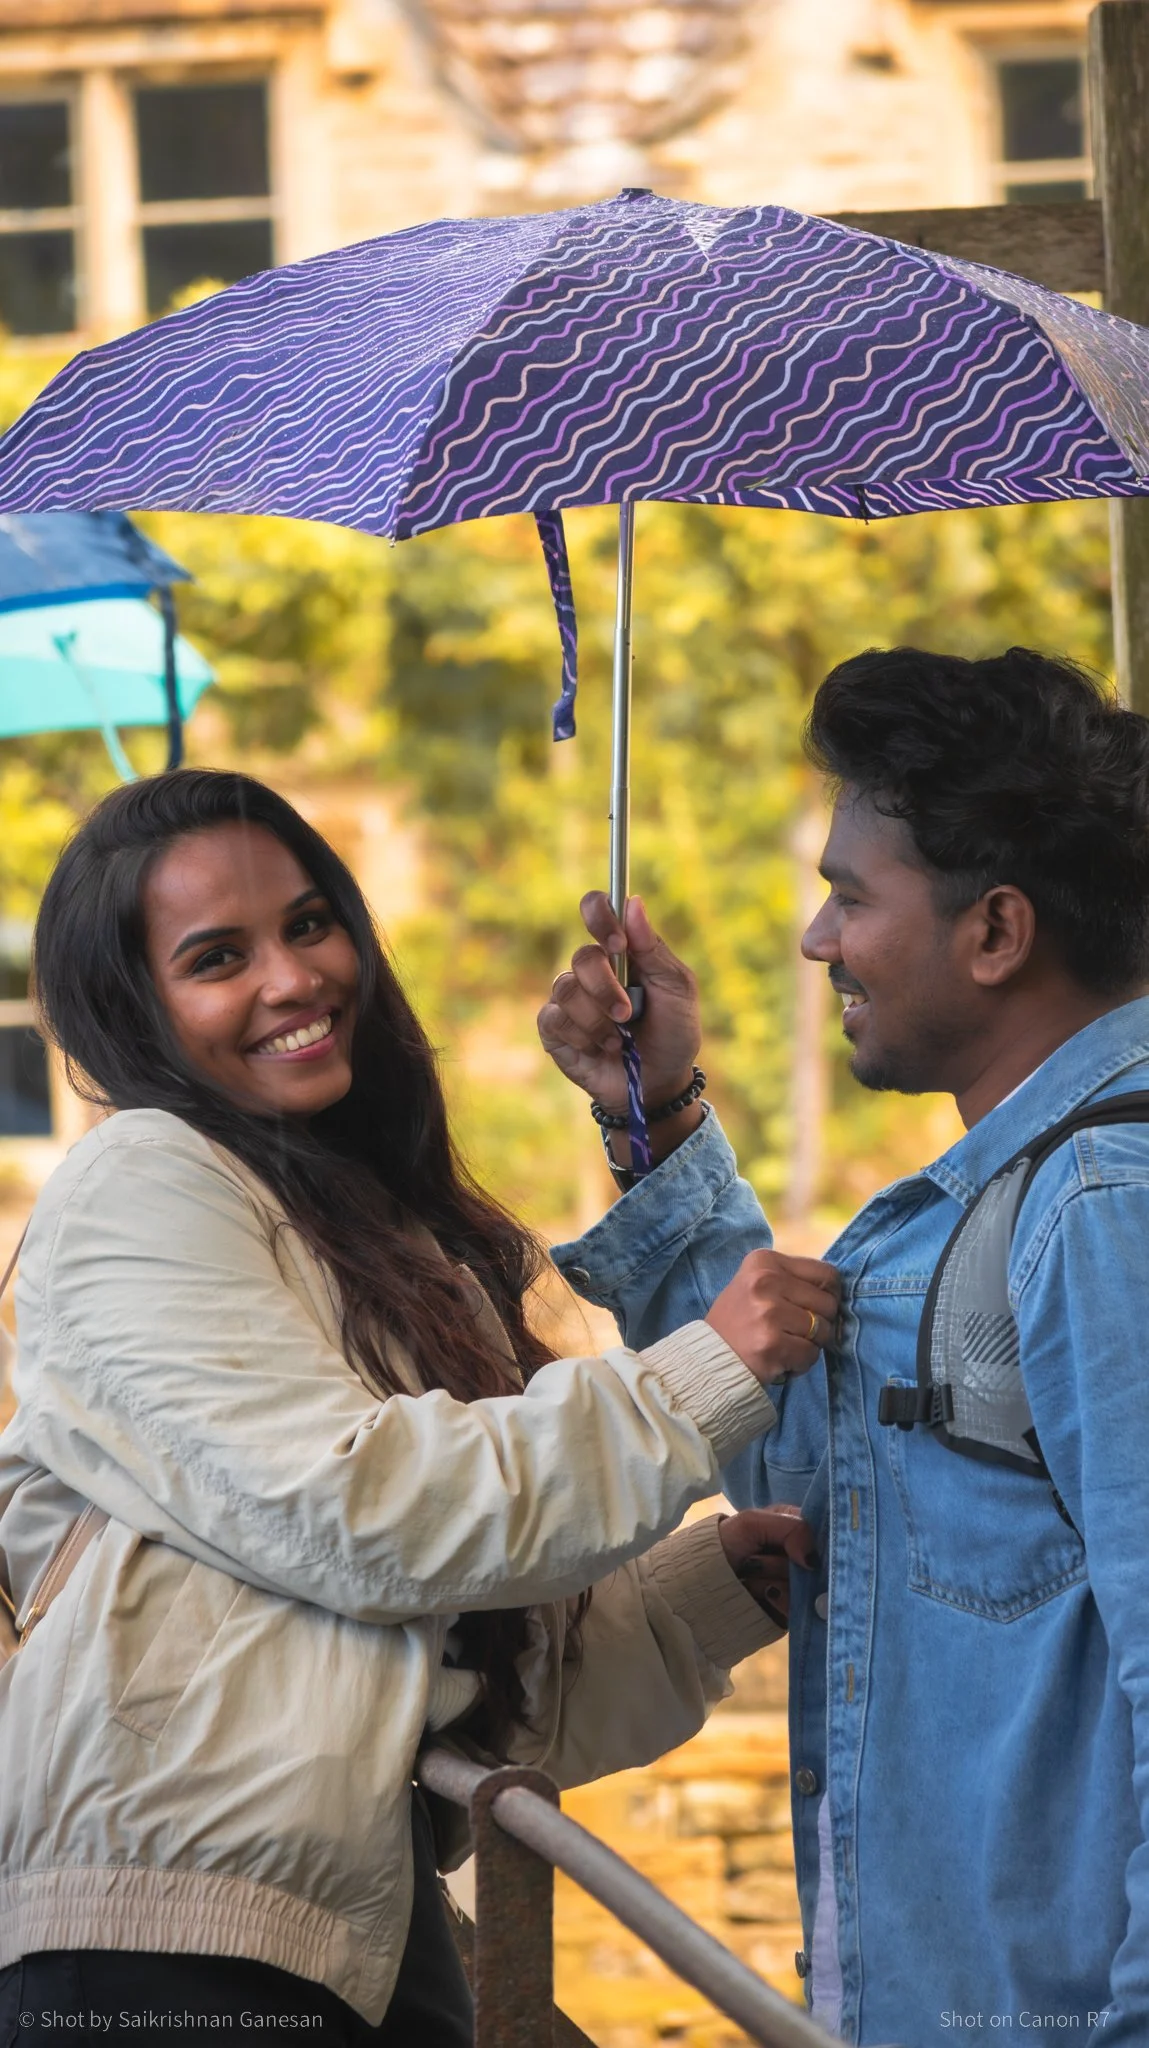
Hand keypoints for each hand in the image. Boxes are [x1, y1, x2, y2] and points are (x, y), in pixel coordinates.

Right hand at [538, 893, 700, 1114]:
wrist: (659, 1083)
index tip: (618, 943)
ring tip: (618, 1040)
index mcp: (621, 950)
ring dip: (597, 1019)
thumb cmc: (673, 1032)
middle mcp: (591, 970)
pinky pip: (554, 1018)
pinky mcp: (554, 1029)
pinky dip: (581, 1036)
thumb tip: (633, 902)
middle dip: (606, 989)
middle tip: (627, 1014)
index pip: (597, 908)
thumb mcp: (678, 989)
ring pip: (566, 989)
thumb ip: (654, 949)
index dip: (600, 916)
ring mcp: (570, 998)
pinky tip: (598, 1049)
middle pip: (582, 957)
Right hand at [706, 1249, 839, 1387]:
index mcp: (765, 1261)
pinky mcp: (771, 1344)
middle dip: (820, 1323)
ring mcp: (768, 1313)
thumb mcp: (758, 1284)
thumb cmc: (741, 1320)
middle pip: (828, 1303)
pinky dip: (801, 1363)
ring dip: (810, 1345)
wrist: (708, 1356)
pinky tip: (780, 1360)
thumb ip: (793, 1281)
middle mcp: (765, 1281)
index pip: (826, 1273)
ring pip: (823, 1331)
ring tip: (784, 1345)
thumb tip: (838, 1291)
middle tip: (794, 1332)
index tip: (816, 1308)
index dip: (830, 1294)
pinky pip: (810, 1355)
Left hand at [718, 1505, 817, 1624]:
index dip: (812, 1542)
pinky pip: (798, 1607)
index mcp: (792, 1529)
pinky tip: (761, 1595)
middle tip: (755, 1560)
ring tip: (749, 1577)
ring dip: (773, 1579)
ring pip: (805, 1585)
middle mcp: (798, 1557)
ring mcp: (795, 1586)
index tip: (797, 1549)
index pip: (820, 1534)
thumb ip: (791, 1528)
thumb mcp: (752, 1522)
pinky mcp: (791, 1610)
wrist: (699, 1586)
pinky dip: (779, 1599)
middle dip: (781, 1562)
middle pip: (814, 1563)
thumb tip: (814, 1559)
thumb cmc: (723, 1545)